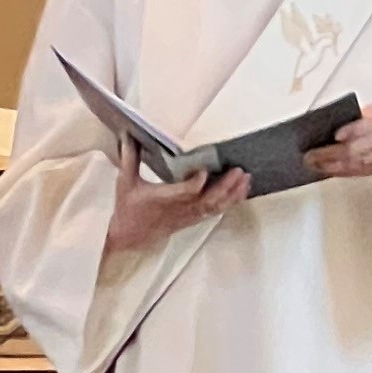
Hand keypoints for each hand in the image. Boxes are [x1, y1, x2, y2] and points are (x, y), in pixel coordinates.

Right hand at [106, 150, 248, 256]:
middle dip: (226, 186)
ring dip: (232, 194)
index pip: (184, 192)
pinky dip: (229, 202)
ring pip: (215, 207)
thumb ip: (129, 158)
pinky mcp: (193, 220)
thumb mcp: (125, 182)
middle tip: (239, 170)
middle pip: (208, 200)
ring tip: (246, 179)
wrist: (129, 237)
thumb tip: (127, 135)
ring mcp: (188, 216)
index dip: (196, 183)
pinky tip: (241, 193)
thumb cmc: (127, 208)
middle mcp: (179, 209)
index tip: (205, 169)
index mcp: (163, 199)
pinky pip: (215, 212)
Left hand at [303, 105, 371, 183]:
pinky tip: (327, 170)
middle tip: (311, 155)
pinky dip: (340, 171)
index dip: (350, 131)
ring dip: (330, 166)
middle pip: (354, 150)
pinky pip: (357, 172)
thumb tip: (328, 122)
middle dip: (330, 154)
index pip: (364, 127)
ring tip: (313, 164)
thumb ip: (355, 117)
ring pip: (353, 164)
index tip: (335, 135)